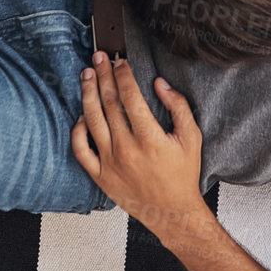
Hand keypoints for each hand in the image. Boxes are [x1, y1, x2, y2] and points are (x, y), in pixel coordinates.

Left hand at [71, 54, 206, 242]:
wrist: (172, 212)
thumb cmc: (182, 175)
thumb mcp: (191, 137)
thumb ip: (178, 106)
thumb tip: (160, 84)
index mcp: (149, 138)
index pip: (129, 96)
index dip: (123, 74)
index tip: (120, 61)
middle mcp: (126, 149)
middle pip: (108, 103)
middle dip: (103, 75)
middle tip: (99, 58)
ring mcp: (110, 163)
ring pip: (92, 120)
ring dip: (88, 94)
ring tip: (87, 75)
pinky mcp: (100, 176)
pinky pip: (81, 150)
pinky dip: (78, 131)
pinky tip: (81, 116)